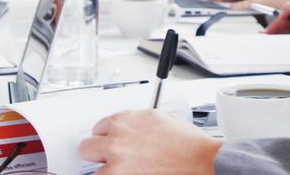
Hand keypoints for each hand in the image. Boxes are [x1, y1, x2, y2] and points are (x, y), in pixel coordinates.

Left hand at [79, 110, 220, 174]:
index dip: (107, 136)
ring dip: (110, 170)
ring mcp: (116, 166)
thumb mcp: (160, 119)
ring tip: (129, 169)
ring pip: (97, 171)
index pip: (98, 127)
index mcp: (123, 121)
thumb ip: (137, 122)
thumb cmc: (189, 144)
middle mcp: (115, 142)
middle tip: (110, 158)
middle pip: (86, 148)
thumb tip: (131, 128)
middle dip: (98, 152)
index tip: (111, 141)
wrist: (204, 162)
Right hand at [264, 0, 289, 82]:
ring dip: (273, 30)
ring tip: (264, 36)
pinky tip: (269, 40)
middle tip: (268, 32)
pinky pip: (284, 37)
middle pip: (288, 18)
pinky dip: (275, 38)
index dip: (289, 8)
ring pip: (284, 27)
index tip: (282, 16)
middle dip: (277, 23)